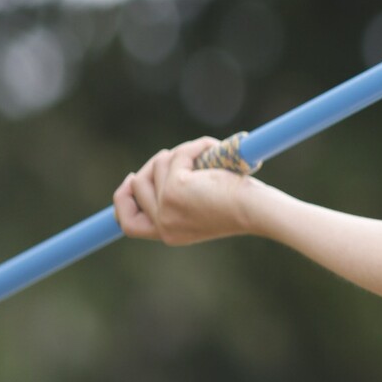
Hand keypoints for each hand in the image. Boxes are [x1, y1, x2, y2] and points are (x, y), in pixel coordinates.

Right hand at [112, 137, 256, 245]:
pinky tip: (214, 151)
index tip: (130, 179)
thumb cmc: (241, 205)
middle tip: (183, 157)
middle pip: (137, 186)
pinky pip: (177, 155)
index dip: (123, 200)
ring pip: (157, 165)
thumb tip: (152, 172)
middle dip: (158, 165)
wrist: (258, 210)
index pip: (129, 224)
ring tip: (209, 157)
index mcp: (169, 234)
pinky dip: (196, 147)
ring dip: (183, 153)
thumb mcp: (203, 208)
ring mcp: (166, 207)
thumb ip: (179, 198)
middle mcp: (163, 225)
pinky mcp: (175, 189)